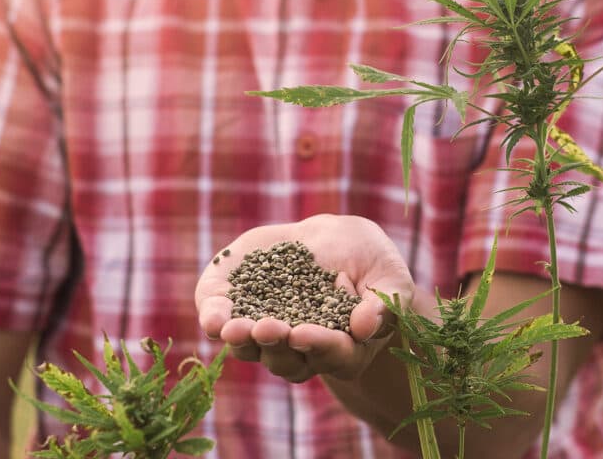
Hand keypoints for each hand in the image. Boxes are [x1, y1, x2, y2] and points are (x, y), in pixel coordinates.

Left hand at [195, 214, 413, 382]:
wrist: (335, 243)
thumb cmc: (371, 264)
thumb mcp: (389, 279)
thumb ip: (383, 303)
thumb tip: (364, 327)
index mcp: (343, 349)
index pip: (331, 355)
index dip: (317, 346)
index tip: (303, 333)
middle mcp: (300, 350)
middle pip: (285, 360)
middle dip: (273, 345)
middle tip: (267, 329)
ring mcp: (266, 331)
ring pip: (250, 348)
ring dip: (240, 340)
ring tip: (233, 328)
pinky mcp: (239, 304)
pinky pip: (222, 320)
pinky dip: (214, 318)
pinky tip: (213, 316)